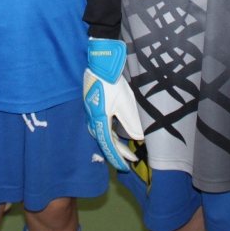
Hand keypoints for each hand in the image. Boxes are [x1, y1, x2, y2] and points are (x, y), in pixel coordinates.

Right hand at [83, 39, 143, 170]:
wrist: (100, 63)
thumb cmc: (113, 83)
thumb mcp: (126, 103)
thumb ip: (131, 122)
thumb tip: (138, 138)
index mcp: (100, 120)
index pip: (109, 144)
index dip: (118, 157)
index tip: (126, 166)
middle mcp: (93, 118)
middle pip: (104, 140)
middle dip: (116, 151)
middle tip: (129, 160)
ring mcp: (91, 111)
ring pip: (101, 132)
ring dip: (112, 141)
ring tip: (123, 148)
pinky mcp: (93, 104)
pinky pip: (100, 123)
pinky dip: (108, 131)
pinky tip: (115, 129)